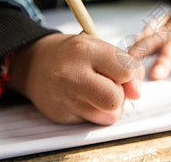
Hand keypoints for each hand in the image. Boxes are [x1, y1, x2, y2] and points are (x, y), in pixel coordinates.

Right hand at [7, 33, 143, 124]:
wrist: (34, 64)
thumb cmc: (74, 54)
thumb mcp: (100, 47)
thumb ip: (126, 66)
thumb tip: (136, 94)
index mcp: (85, 49)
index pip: (127, 70)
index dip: (128, 73)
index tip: (118, 70)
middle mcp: (71, 74)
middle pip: (116, 99)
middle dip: (120, 94)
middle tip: (109, 84)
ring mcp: (64, 97)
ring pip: (108, 116)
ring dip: (109, 107)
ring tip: (96, 92)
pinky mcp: (60, 116)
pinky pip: (93, 121)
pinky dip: (94, 113)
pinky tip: (83, 99)